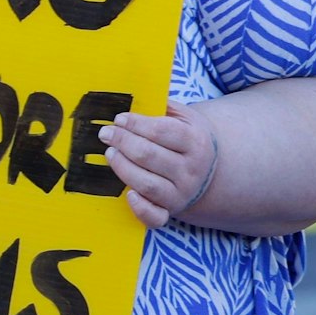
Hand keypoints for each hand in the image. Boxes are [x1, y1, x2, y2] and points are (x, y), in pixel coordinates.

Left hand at [99, 102, 219, 228]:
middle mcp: (190, 170)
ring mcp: (180, 193)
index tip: (119, 118)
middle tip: (105, 133)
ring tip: (110, 153)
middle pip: (149, 155)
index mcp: (195, 142)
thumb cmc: (188, 139)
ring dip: (123, 167)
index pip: (162, 131)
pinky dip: (139, 208)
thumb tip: (135, 96)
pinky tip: (128, 194)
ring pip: (146, 183)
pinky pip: (155, 217)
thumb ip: (163, 107)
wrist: (209, 170)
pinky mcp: (171, 211)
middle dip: (123, 141)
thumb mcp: (186, 118)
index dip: (136, 124)